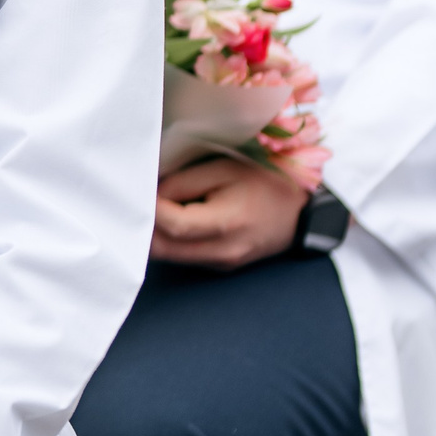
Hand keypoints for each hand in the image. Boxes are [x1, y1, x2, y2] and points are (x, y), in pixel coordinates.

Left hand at [151, 157, 305, 267]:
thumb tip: (150, 194)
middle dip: (143, 226)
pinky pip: (184, 257)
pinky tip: (168, 219)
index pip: (174, 225)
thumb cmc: (264, 183)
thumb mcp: (225, 169)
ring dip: (153, 235)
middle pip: (164, 249)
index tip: (139, 189)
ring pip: (170, 256)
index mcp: (227, 224)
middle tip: (135, 201)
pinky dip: (169, 241)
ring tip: (150, 208)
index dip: (151, 209)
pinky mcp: (221, 267)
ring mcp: (222, 264)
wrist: (300, 214)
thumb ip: (185, 182)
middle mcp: (223, 252)